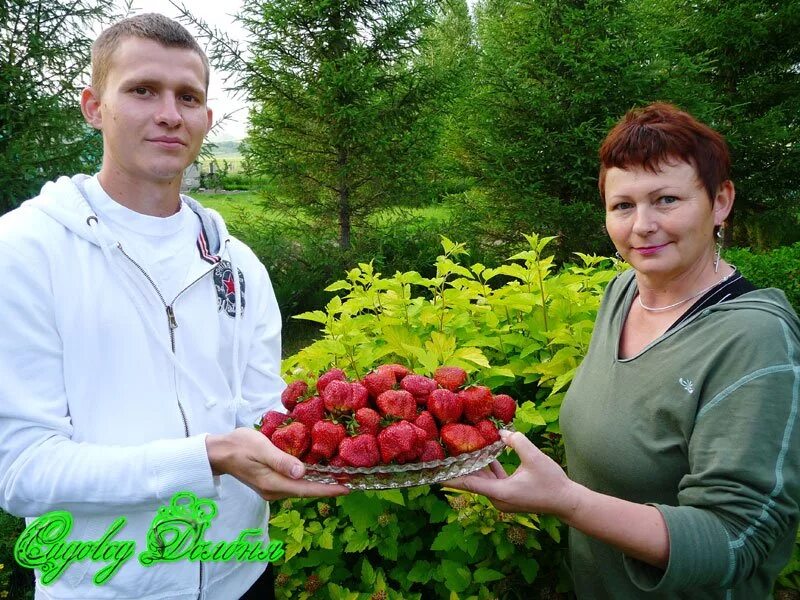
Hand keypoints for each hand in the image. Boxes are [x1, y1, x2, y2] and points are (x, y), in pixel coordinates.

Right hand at [206, 427, 349, 500]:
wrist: (219, 452)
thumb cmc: (240, 445)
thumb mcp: (262, 448)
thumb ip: (281, 461)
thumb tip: (302, 473)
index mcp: (273, 484)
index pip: (306, 489)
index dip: (328, 489)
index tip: (347, 488)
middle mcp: (274, 491)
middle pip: (306, 491)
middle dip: (328, 488)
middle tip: (350, 482)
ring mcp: (272, 489)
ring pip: (301, 488)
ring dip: (319, 484)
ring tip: (339, 478)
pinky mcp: (270, 483)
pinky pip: (294, 484)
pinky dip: (308, 480)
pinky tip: (319, 473)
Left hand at [442, 430, 578, 516]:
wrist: (567, 502)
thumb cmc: (552, 482)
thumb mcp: (534, 457)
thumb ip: (516, 441)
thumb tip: (502, 433)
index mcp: (500, 493)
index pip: (469, 484)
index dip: (450, 478)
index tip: (433, 474)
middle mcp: (498, 499)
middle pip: (474, 480)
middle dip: (460, 467)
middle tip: (445, 453)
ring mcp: (503, 499)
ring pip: (484, 480)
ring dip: (475, 466)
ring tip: (461, 449)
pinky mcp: (509, 495)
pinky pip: (494, 480)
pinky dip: (489, 468)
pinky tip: (485, 454)